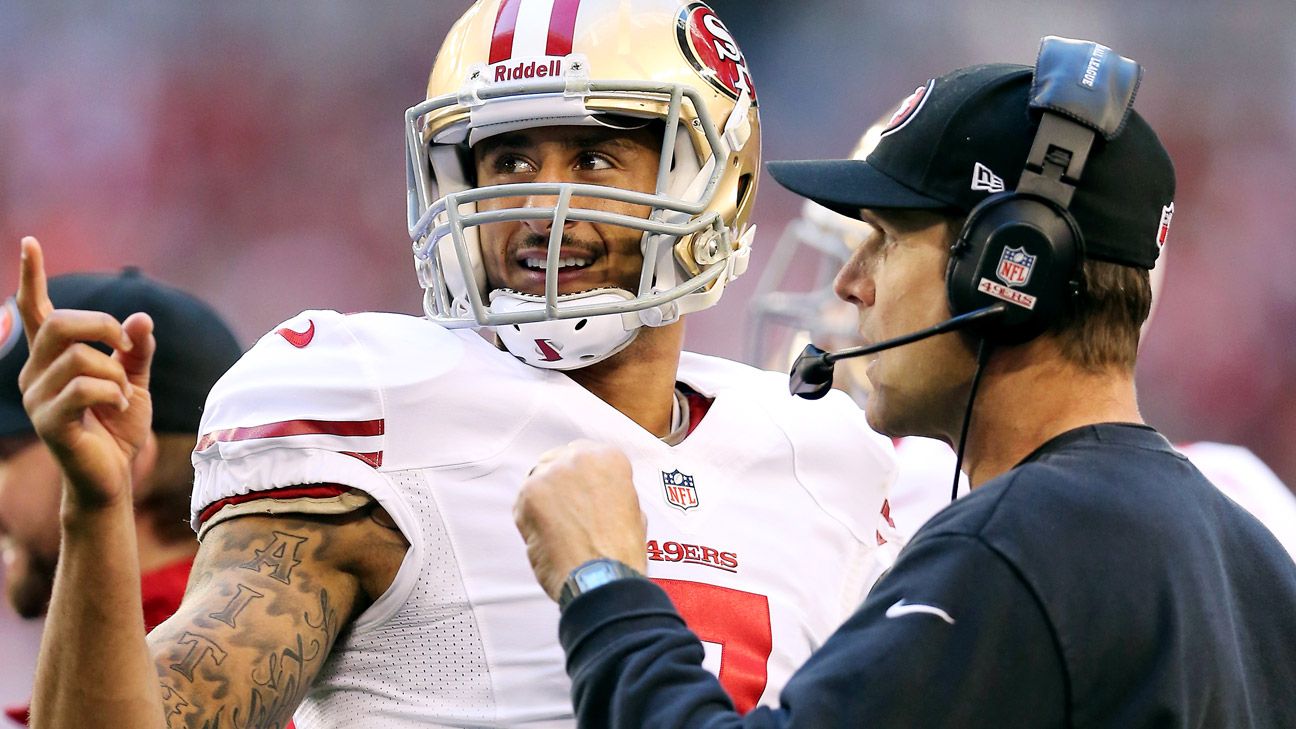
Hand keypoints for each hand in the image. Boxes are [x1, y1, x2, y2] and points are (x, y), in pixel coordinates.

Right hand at [16, 237, 154, 509]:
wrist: (114, 476)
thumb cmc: (118, 427)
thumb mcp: (135, 380)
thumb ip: (136, 349)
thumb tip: (140, 317)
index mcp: (52, 359)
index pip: (36, 310)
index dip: (32, 276)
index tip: (30, 242)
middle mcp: (35, 374)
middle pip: (59, 324)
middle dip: (102, 326)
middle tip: (127, 347)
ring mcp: (37, 398)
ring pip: (78, 357)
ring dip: (114, 371)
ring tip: (120, 394)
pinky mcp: (48, 422)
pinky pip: (83, 388)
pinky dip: (113, 392)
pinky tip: (118, 407)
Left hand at [514, 440, 647, 600]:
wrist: (601, 578)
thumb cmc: (619, 553)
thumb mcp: (632, 510)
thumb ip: (612, 491)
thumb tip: (600, 496)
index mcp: (609, 459)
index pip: (587, 453)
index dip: (582, 476)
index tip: (581, 490)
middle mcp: (579, 458)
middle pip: (559, 461)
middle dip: (561, 484)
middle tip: (566, 510)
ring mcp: (551, 474)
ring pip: (539, 479)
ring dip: (545, 500)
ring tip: (558, 529)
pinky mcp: (529, 495)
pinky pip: (523, 502)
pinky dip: (530, 519)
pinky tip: (546, 537)